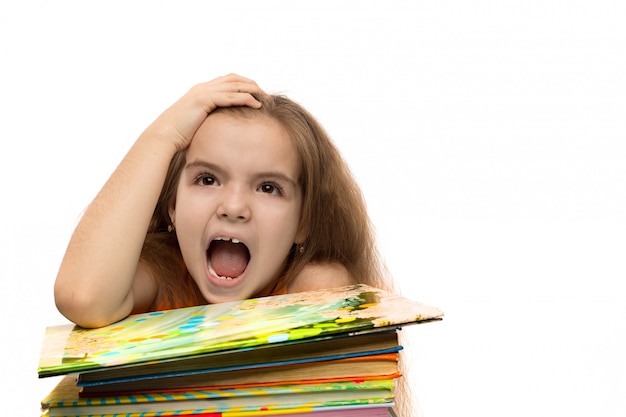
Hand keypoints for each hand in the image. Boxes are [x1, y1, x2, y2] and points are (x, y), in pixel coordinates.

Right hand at [149, 73, 263, 151]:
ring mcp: (202, 92)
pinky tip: (256, 104)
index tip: (258, 93)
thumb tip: (222, 128)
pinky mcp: (203, 100)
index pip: (228, 80)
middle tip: (266, 94)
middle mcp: (202, 88)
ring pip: (234, 85)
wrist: (164, 136)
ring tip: (266, 98)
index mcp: (201, 91)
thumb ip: (210, 119)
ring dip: (252, 90)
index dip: (244, 84)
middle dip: (252, 84)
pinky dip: (245, 98)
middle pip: (234, 79)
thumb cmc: (180, 135)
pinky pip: (229, 96)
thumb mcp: (198, 123)